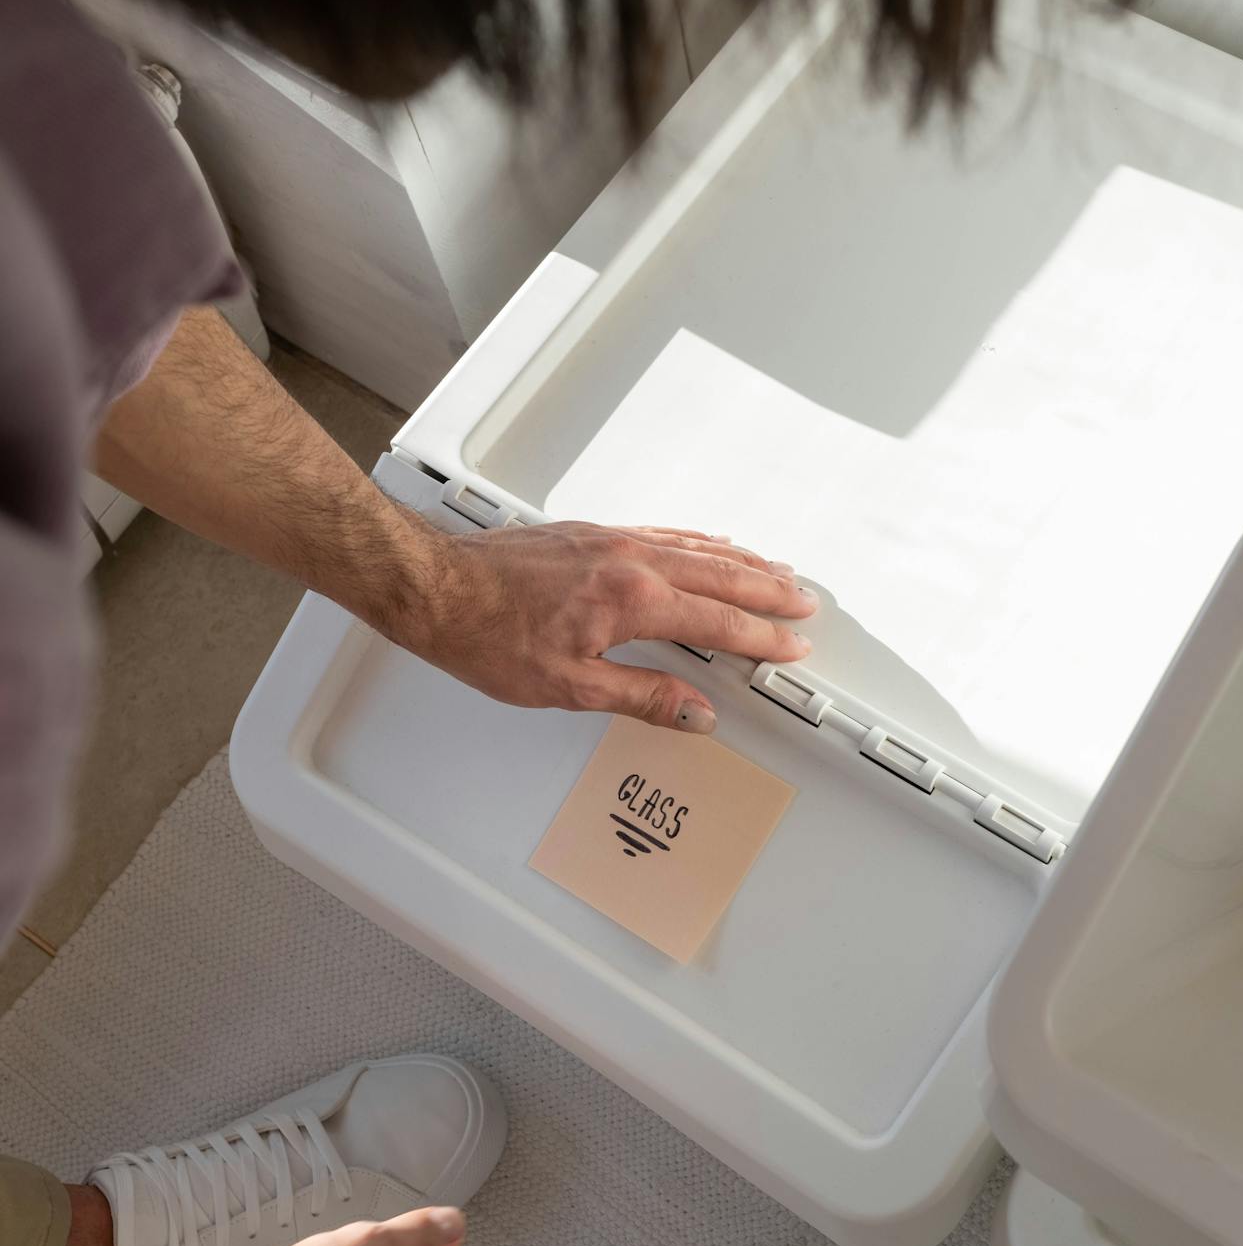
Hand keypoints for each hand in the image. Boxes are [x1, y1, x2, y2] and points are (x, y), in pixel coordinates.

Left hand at [392, 513, 818, 732]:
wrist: (434, 585)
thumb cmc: (486, 635)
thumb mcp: (568, 686)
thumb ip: (641, 696)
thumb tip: (694, 712)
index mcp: (632, 601)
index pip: (717, 622)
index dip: (760, 639)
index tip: (792, 647)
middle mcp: (630, 560)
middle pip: (720, 575)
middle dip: (768, 592)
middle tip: (805, 603)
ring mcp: (612, 540)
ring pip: (697, 549)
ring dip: (742, 562)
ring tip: (776, 571)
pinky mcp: (591, 533)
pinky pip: (664, 533)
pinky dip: (698, 541)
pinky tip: (708, 544)